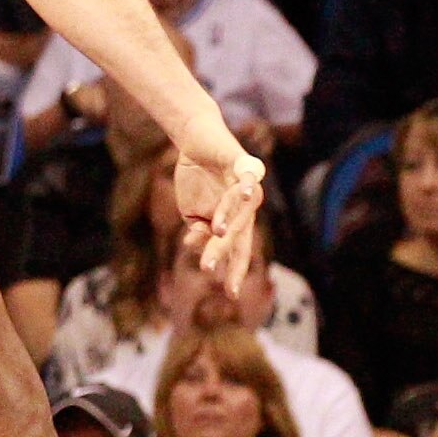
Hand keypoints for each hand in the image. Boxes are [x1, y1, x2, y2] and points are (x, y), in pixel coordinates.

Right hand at [174, 141, 268, 296]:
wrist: (196, 141)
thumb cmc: (197, 176)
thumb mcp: (191, 210)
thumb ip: (197, 228)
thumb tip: (195, 244)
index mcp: (235, 221)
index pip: (238, 250)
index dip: (236, 271)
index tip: (232, 295)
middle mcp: (247, 208)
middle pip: (238, 235)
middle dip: (223, 252)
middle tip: (208, 270)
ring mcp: (246, 187)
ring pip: (239, 210)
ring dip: (227, 220)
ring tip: (216, 232)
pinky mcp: (242, 165)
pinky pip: (246, 177)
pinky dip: (245, 185)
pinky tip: (244, 193)